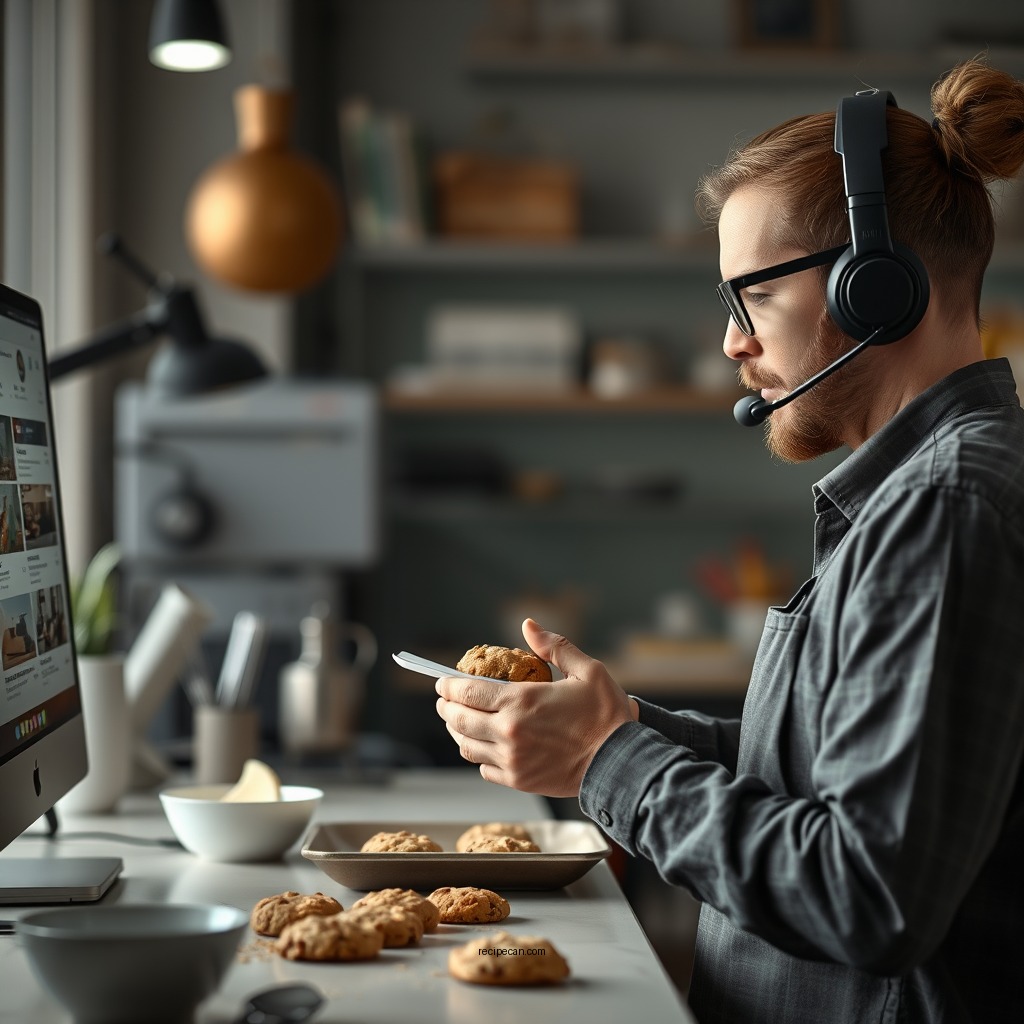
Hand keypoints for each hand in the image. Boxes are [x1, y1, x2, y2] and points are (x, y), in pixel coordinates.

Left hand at [434, 618, 638, 795]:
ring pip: (467, 746)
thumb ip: (554, 646)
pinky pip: (484, 769)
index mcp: (521, 702)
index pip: (468, 692)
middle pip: (459, 719)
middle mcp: (509, 733)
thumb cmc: (607, 715)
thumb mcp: (587, 670)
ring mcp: (512, 760)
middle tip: (445, 699)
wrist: (621, 763)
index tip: (442, 681)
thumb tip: (528, 625)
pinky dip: (478, 754)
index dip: (449, 685)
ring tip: (458, 720)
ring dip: (457, 731)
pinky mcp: (519, 781)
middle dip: (446, 707)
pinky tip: (483, 745)